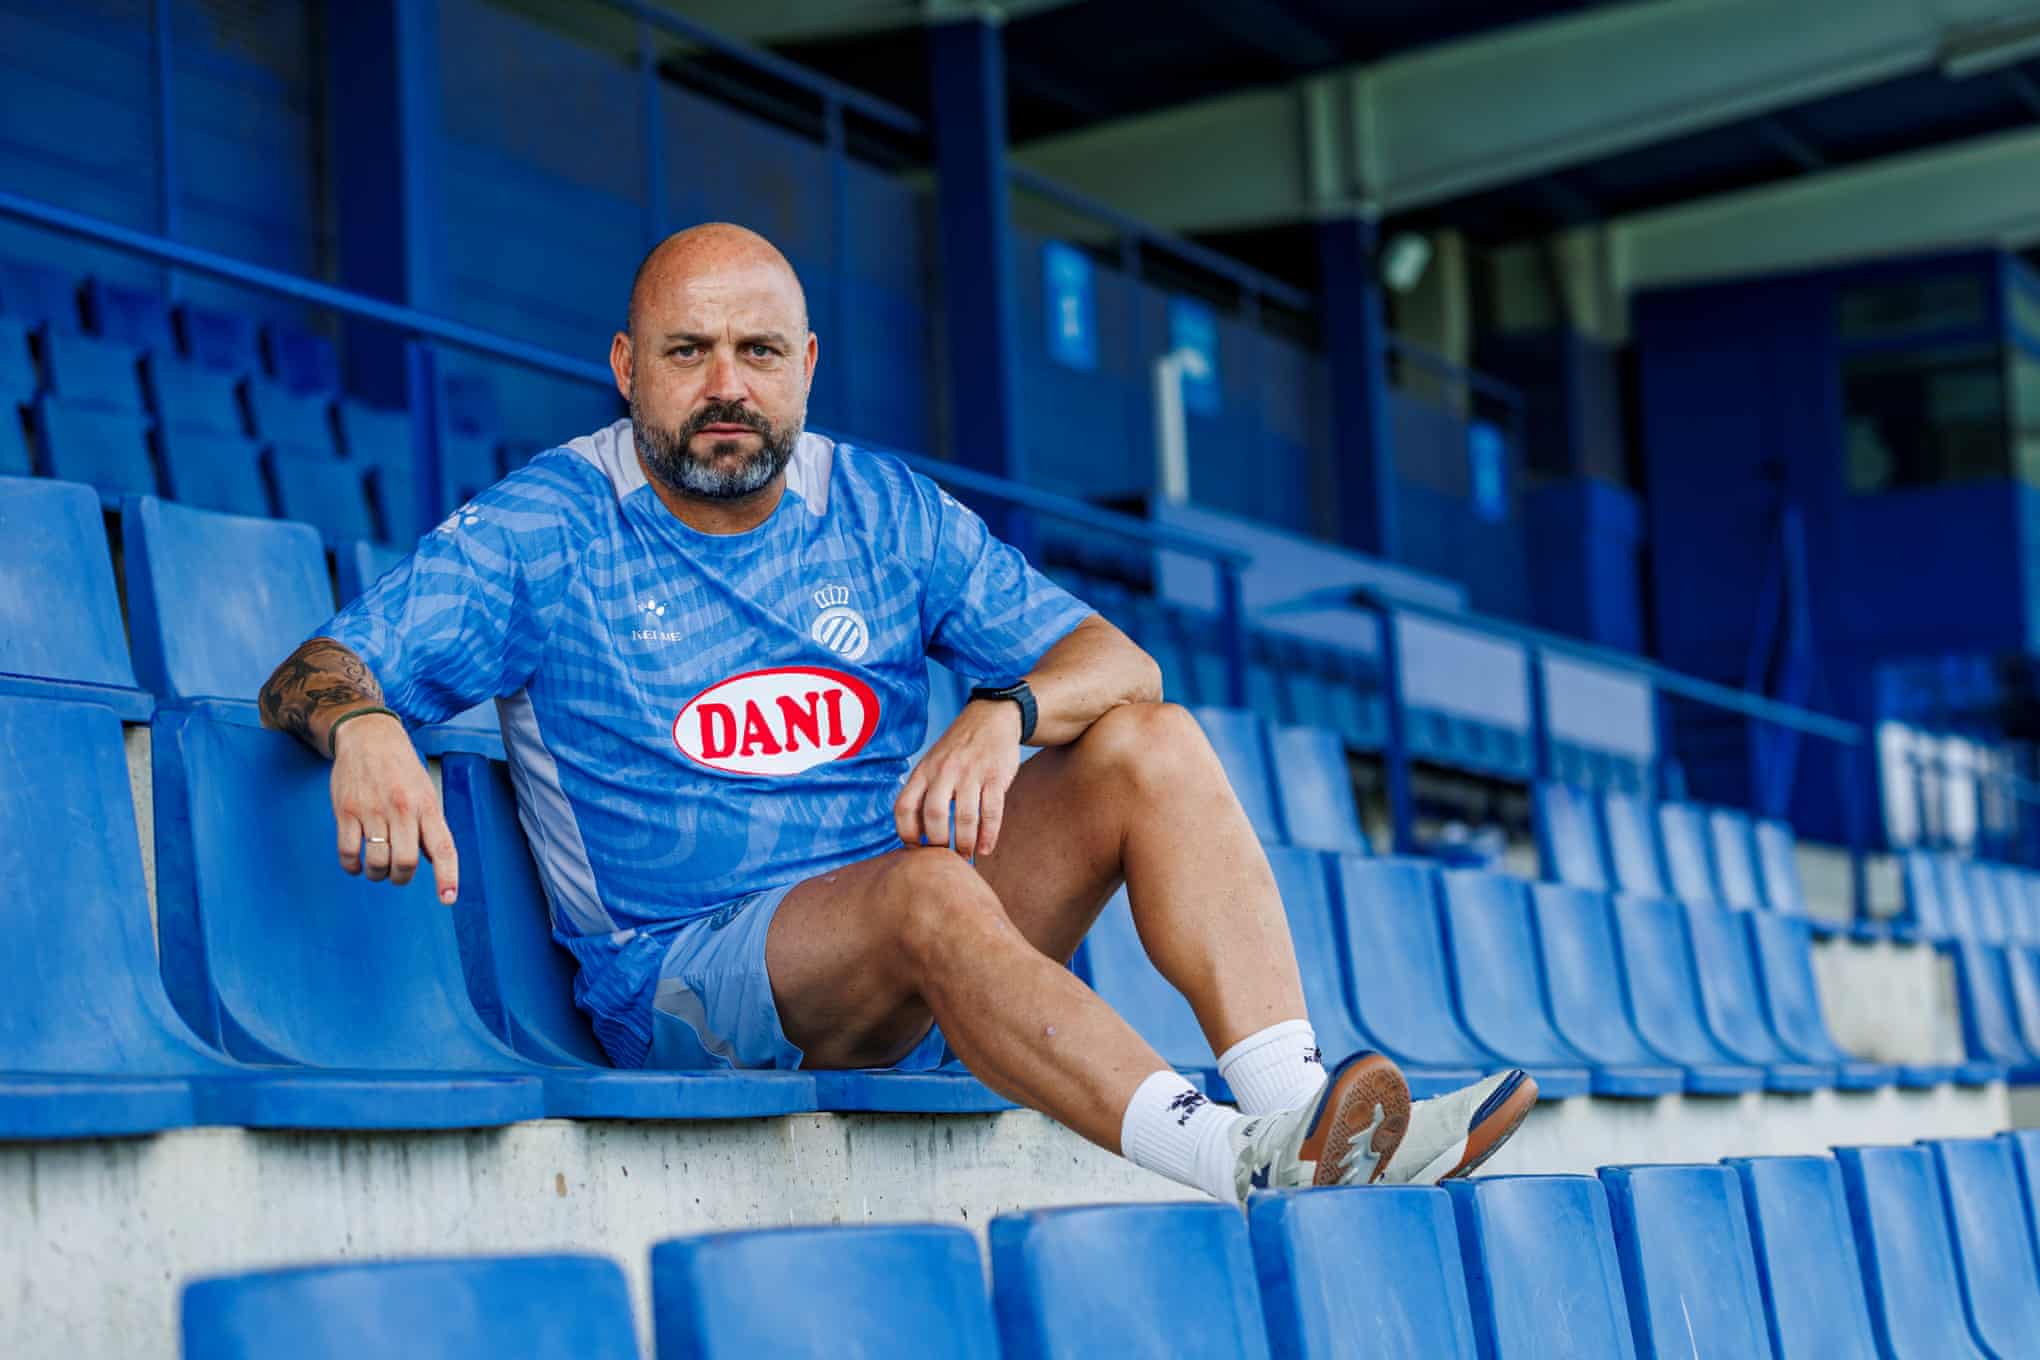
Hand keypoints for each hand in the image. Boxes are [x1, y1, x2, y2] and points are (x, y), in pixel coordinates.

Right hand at [329, 714, 459, 902]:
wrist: (368, 736)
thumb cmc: (401, 768)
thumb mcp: (424, 791)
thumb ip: (429, 825)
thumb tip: (430, 860)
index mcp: (426, 806)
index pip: (443, 847)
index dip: (447, 876)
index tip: (448, 898)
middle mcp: (402, 809)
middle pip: (406, 862)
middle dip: (401, 877)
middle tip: (397, 874)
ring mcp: (372, 810)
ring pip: (377, 862)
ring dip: (377, 874)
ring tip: (377, 868)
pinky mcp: (346, 811)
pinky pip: (348, 852)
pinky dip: (353, 867)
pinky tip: (356, 864)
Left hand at [895, 699, 1022, 857]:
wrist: (991, 718)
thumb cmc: (957, 749)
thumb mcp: (932, 763)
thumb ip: (922, 792)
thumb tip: (913, 833)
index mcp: (923, 771)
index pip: (904, 807)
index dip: (906, 833)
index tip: (916, 850)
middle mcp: (944, 772)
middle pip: (933, 815)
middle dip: (938, 843)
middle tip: (945, 857)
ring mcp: (971, 773)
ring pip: (965, 817)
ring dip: (965, 843)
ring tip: (966, 856)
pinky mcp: (996, 776)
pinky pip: (991, 811)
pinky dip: (989, 835)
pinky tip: (986, 848)